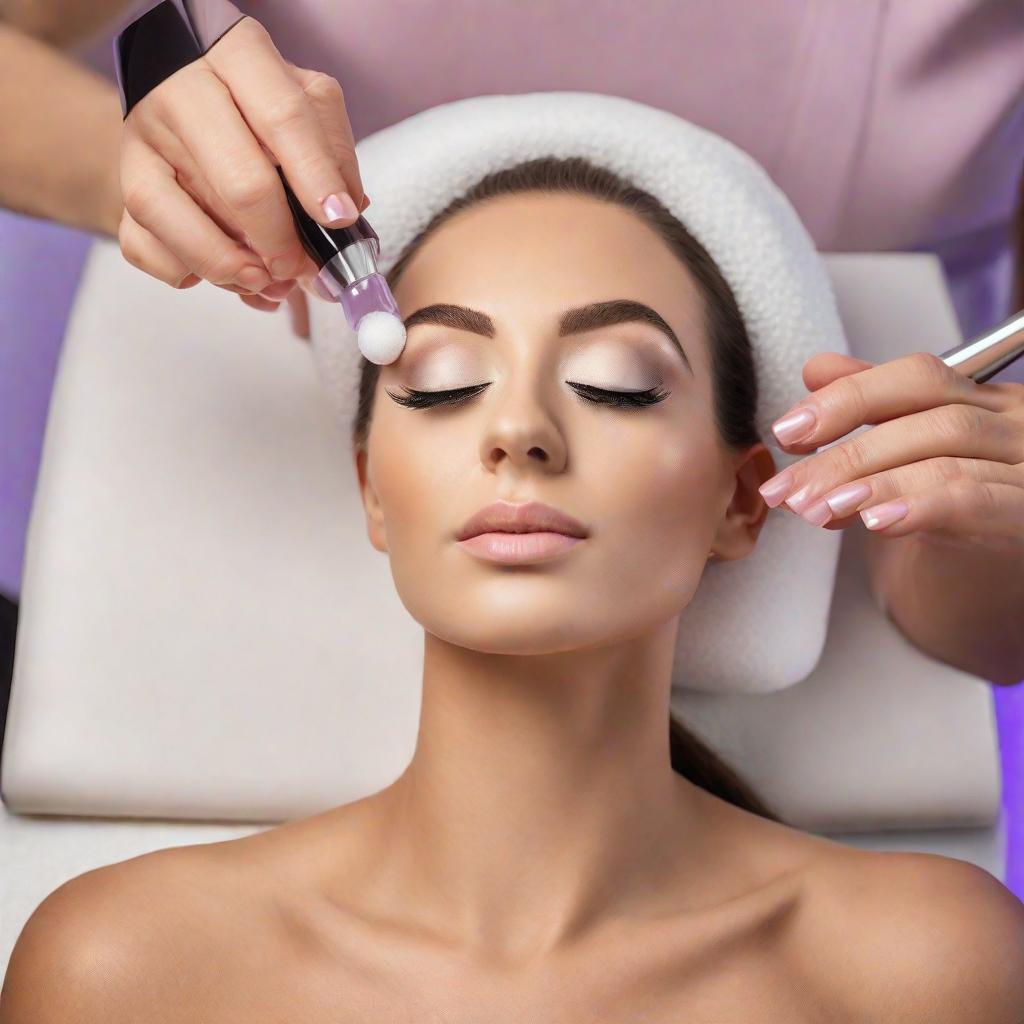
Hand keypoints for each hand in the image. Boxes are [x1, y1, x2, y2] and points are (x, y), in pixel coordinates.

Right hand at [116, 16, 366, 316]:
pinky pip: (141, 242)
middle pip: (237, 179)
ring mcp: (143, 138)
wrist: (186, 89)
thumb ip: (333, 154)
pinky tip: (225, 274)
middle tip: (299, 266)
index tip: (339, 219)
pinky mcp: (124, 181)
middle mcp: (180, 92)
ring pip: (170, 214)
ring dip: (226, 265)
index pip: (283, 117)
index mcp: (238, 59)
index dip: (316, 177)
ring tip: (265, 282)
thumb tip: (347, 218)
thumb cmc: (257, 105)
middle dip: (277, 238)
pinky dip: (186, 271)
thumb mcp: (307, 105)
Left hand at [757, 351, 1023, 547]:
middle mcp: (1016, 426)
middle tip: (787, 488)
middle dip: (844, 454)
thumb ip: (870, 407)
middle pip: (928, 422)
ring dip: (868, 485)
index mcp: (985, 398)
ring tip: (815, 509)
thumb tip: (817, 368)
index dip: (848, 398)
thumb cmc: (947, 515)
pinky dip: (917, 505)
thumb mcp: (904, 454)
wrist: (986, 587)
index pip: (918, 377)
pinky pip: (974, 502)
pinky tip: (873, 521)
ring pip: (944, 462)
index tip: (787, 431)